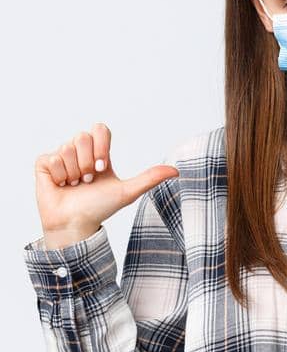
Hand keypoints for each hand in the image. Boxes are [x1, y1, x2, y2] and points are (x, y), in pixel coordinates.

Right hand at [33, 122, 178, 249]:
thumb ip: (149, 178)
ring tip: (75, 185)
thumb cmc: (100, 208)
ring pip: (66, 148)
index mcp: (99, 154)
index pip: (100, 128)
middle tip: (88, 180)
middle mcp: (80, 152)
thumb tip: (177, 171)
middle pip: (82, 136)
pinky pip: (51, 158)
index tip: (103, 166)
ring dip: (73, 171)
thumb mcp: (127, 191)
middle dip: (87, 162)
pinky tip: (60, 185)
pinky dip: (58, 175)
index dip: (101, 145)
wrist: (76, 223)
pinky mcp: (44, 164)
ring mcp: (61, 157)